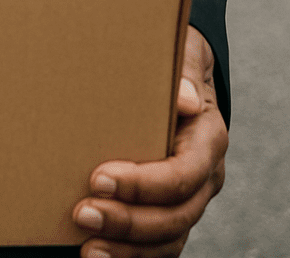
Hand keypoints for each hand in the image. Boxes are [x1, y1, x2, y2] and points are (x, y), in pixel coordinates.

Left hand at [72, 25, 226, 255]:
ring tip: (88, 249)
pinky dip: (132, 257)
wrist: (178, 75)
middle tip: (82, 212)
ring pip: (168, 238)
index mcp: (208, 139)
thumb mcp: (182, 52)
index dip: (143, 184)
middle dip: (128, 220)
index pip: (182, 174)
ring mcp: (190, 198)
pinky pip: (159, 246)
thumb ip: (184, 72)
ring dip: (128, 249)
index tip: (98, 178)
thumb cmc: (172, 59)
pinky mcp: (171, 211)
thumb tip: (184, 99)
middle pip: (175, 215)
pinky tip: (99, 257)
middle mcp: (204, 176)